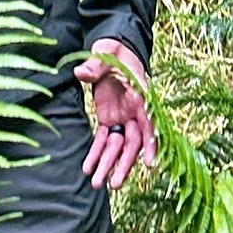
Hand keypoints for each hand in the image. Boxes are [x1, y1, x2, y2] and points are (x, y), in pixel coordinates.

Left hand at [76, 40, 156, 191]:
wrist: (112, 48)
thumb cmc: (114, 50)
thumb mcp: (106, 52)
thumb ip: (95, 65)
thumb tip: (81, 73)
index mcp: (140, 95)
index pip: (149, 123)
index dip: (151, 144)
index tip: (150, 164)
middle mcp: (134, 111)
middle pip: (132, 142)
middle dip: (124, 164)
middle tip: (115, 184)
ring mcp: (122, 117)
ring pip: (118, 146)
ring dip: (109, 165)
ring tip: (98, 184)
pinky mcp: (108, 119)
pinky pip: (103, 140)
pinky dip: (96, 154)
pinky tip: (87, 168)